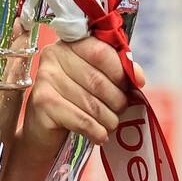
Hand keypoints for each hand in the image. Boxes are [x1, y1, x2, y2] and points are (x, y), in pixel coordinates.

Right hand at [18, 37, 145, 160]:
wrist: (43, 132)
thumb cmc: (73, 103)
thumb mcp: (95, 82)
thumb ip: (117, 73)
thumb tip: (138, 77)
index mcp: (69, 44)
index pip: (102, 52)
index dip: (122, 72)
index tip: (135, 86)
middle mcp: (54, 56)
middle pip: (98, 80)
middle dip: (117, 101)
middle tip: (120, 112)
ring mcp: (45, 78)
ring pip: (91, 103)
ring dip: (108, 119)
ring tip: (110, 126)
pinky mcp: (42, 102)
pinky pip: (81, 119)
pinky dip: (97, 131)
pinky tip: (100, 136)